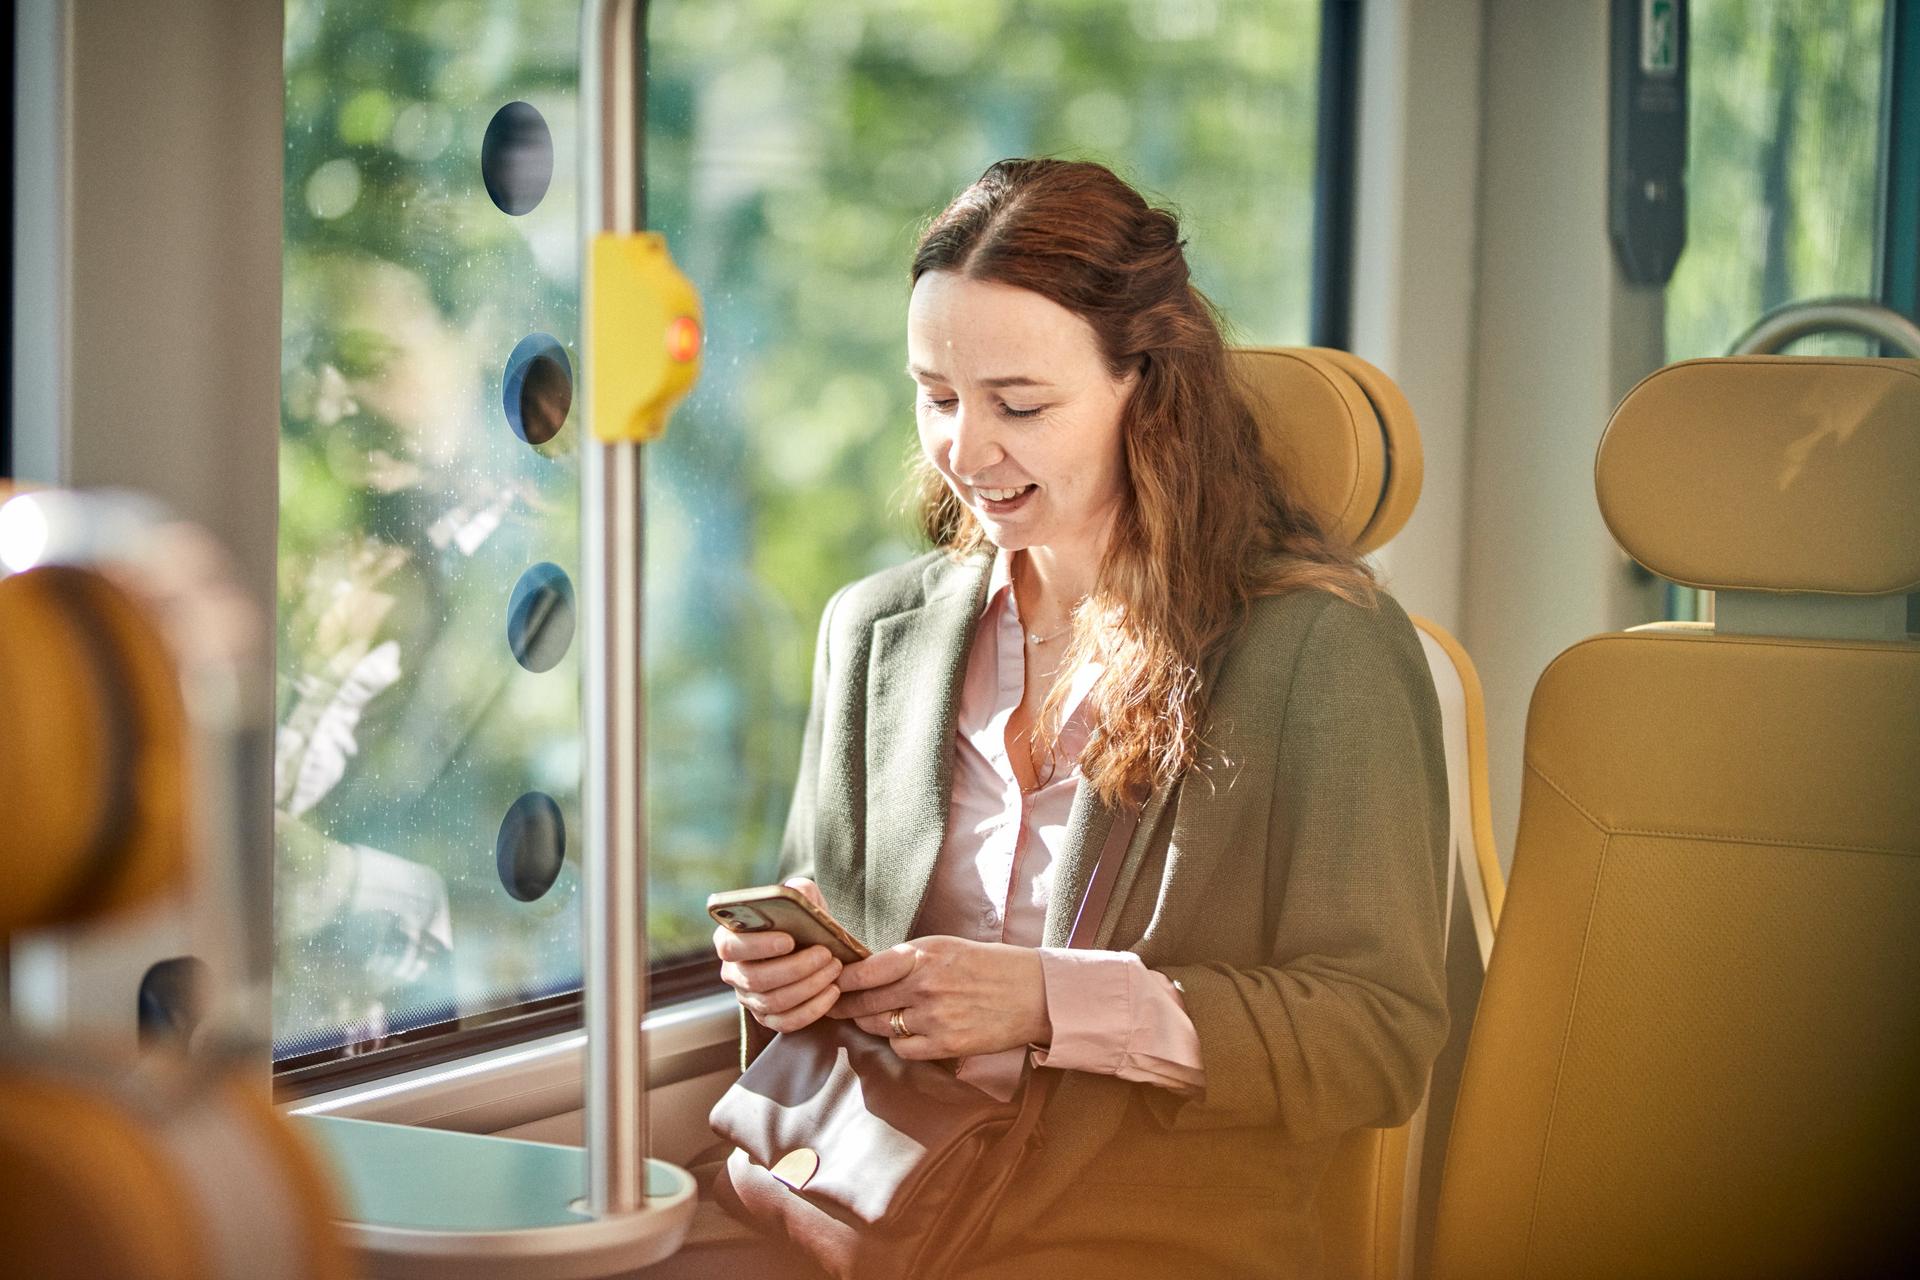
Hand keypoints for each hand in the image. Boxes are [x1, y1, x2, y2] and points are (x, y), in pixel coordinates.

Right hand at [713, 878, 841, 1032]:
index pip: (730, 947)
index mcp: (730, 939)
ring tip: (834, 969)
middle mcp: (733, 972)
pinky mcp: (767, 1019)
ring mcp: (748, 998)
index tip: (789, 940)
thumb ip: (798, 891)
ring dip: (809, 986)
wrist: (814, 945)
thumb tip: (796, 893)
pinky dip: (812, 1010)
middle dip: (795, 968)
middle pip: (756, 979)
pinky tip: (832, 992)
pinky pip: (786, 1022)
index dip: (758, 946)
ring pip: (773, 1002)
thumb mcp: (801, 899)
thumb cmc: (801, 921)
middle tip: (825, 954)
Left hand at [830, 936, 1048, 1060]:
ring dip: (871, 1023)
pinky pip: (903, 1049)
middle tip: (830, 1006)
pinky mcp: (945, 1044)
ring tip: (870, 1017)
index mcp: (922, 955)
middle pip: (865, 1002)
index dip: (839, 980)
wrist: (1032, 993)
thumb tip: (867, 972)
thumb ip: (906, 959)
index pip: (863, 972)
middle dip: (844, 1006)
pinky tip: (908, 1032)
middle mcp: (924, 985)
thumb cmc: (988, 965)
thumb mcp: (944, 947)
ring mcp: (934, 1018)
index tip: (827, 982)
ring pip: (880, 1026)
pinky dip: (900, 1042)